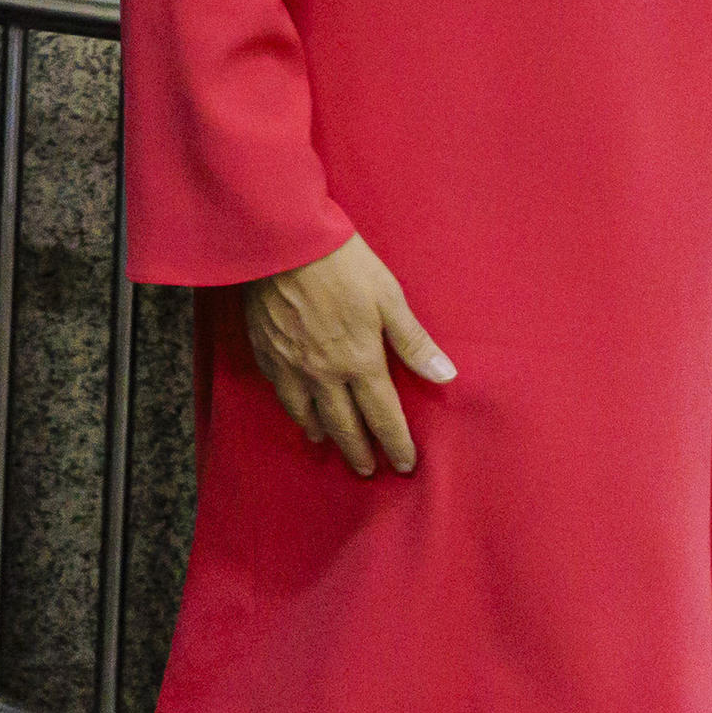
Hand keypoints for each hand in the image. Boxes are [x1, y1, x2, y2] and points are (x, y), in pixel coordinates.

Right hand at [239, 231, 453, 477]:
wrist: (283, 242)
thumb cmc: (343, 264)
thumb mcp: (388, 298)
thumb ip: (413, 341)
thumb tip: (445, 375)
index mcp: (360, 362)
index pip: (383, 416)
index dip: (396, 443)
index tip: (404, 464)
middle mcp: (324, 374)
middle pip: (344, 425)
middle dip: (359, 452)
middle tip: (367, 470)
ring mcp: (291, 366)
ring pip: (307, 415)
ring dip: (324, 434)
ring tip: (329, 444)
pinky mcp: (266, 351)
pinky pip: (280, 393)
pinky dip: (293, 409)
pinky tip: (297, 410)